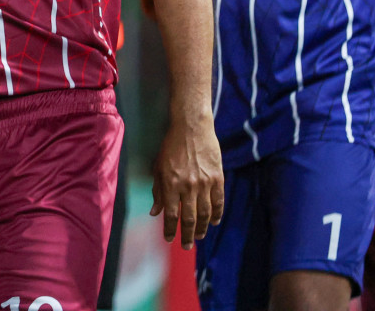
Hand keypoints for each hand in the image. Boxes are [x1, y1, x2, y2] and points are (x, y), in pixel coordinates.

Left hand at [151, 110, 223, 248]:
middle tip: (187, 246)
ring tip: (199, 236)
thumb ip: (158, 191)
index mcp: (171, 184)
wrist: (192, 128)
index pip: (170, 214)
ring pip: (205, 214)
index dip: (170, 229)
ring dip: (203, 228)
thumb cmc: (171, 146)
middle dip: (188, 235)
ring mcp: (205, 183)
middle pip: (190, 219)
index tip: (169, 238)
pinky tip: (214, 222)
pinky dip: (217, 214)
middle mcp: (188, 187)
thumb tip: (155, 212)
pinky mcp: (218, 178)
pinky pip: (219, 202)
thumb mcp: (158, 167)